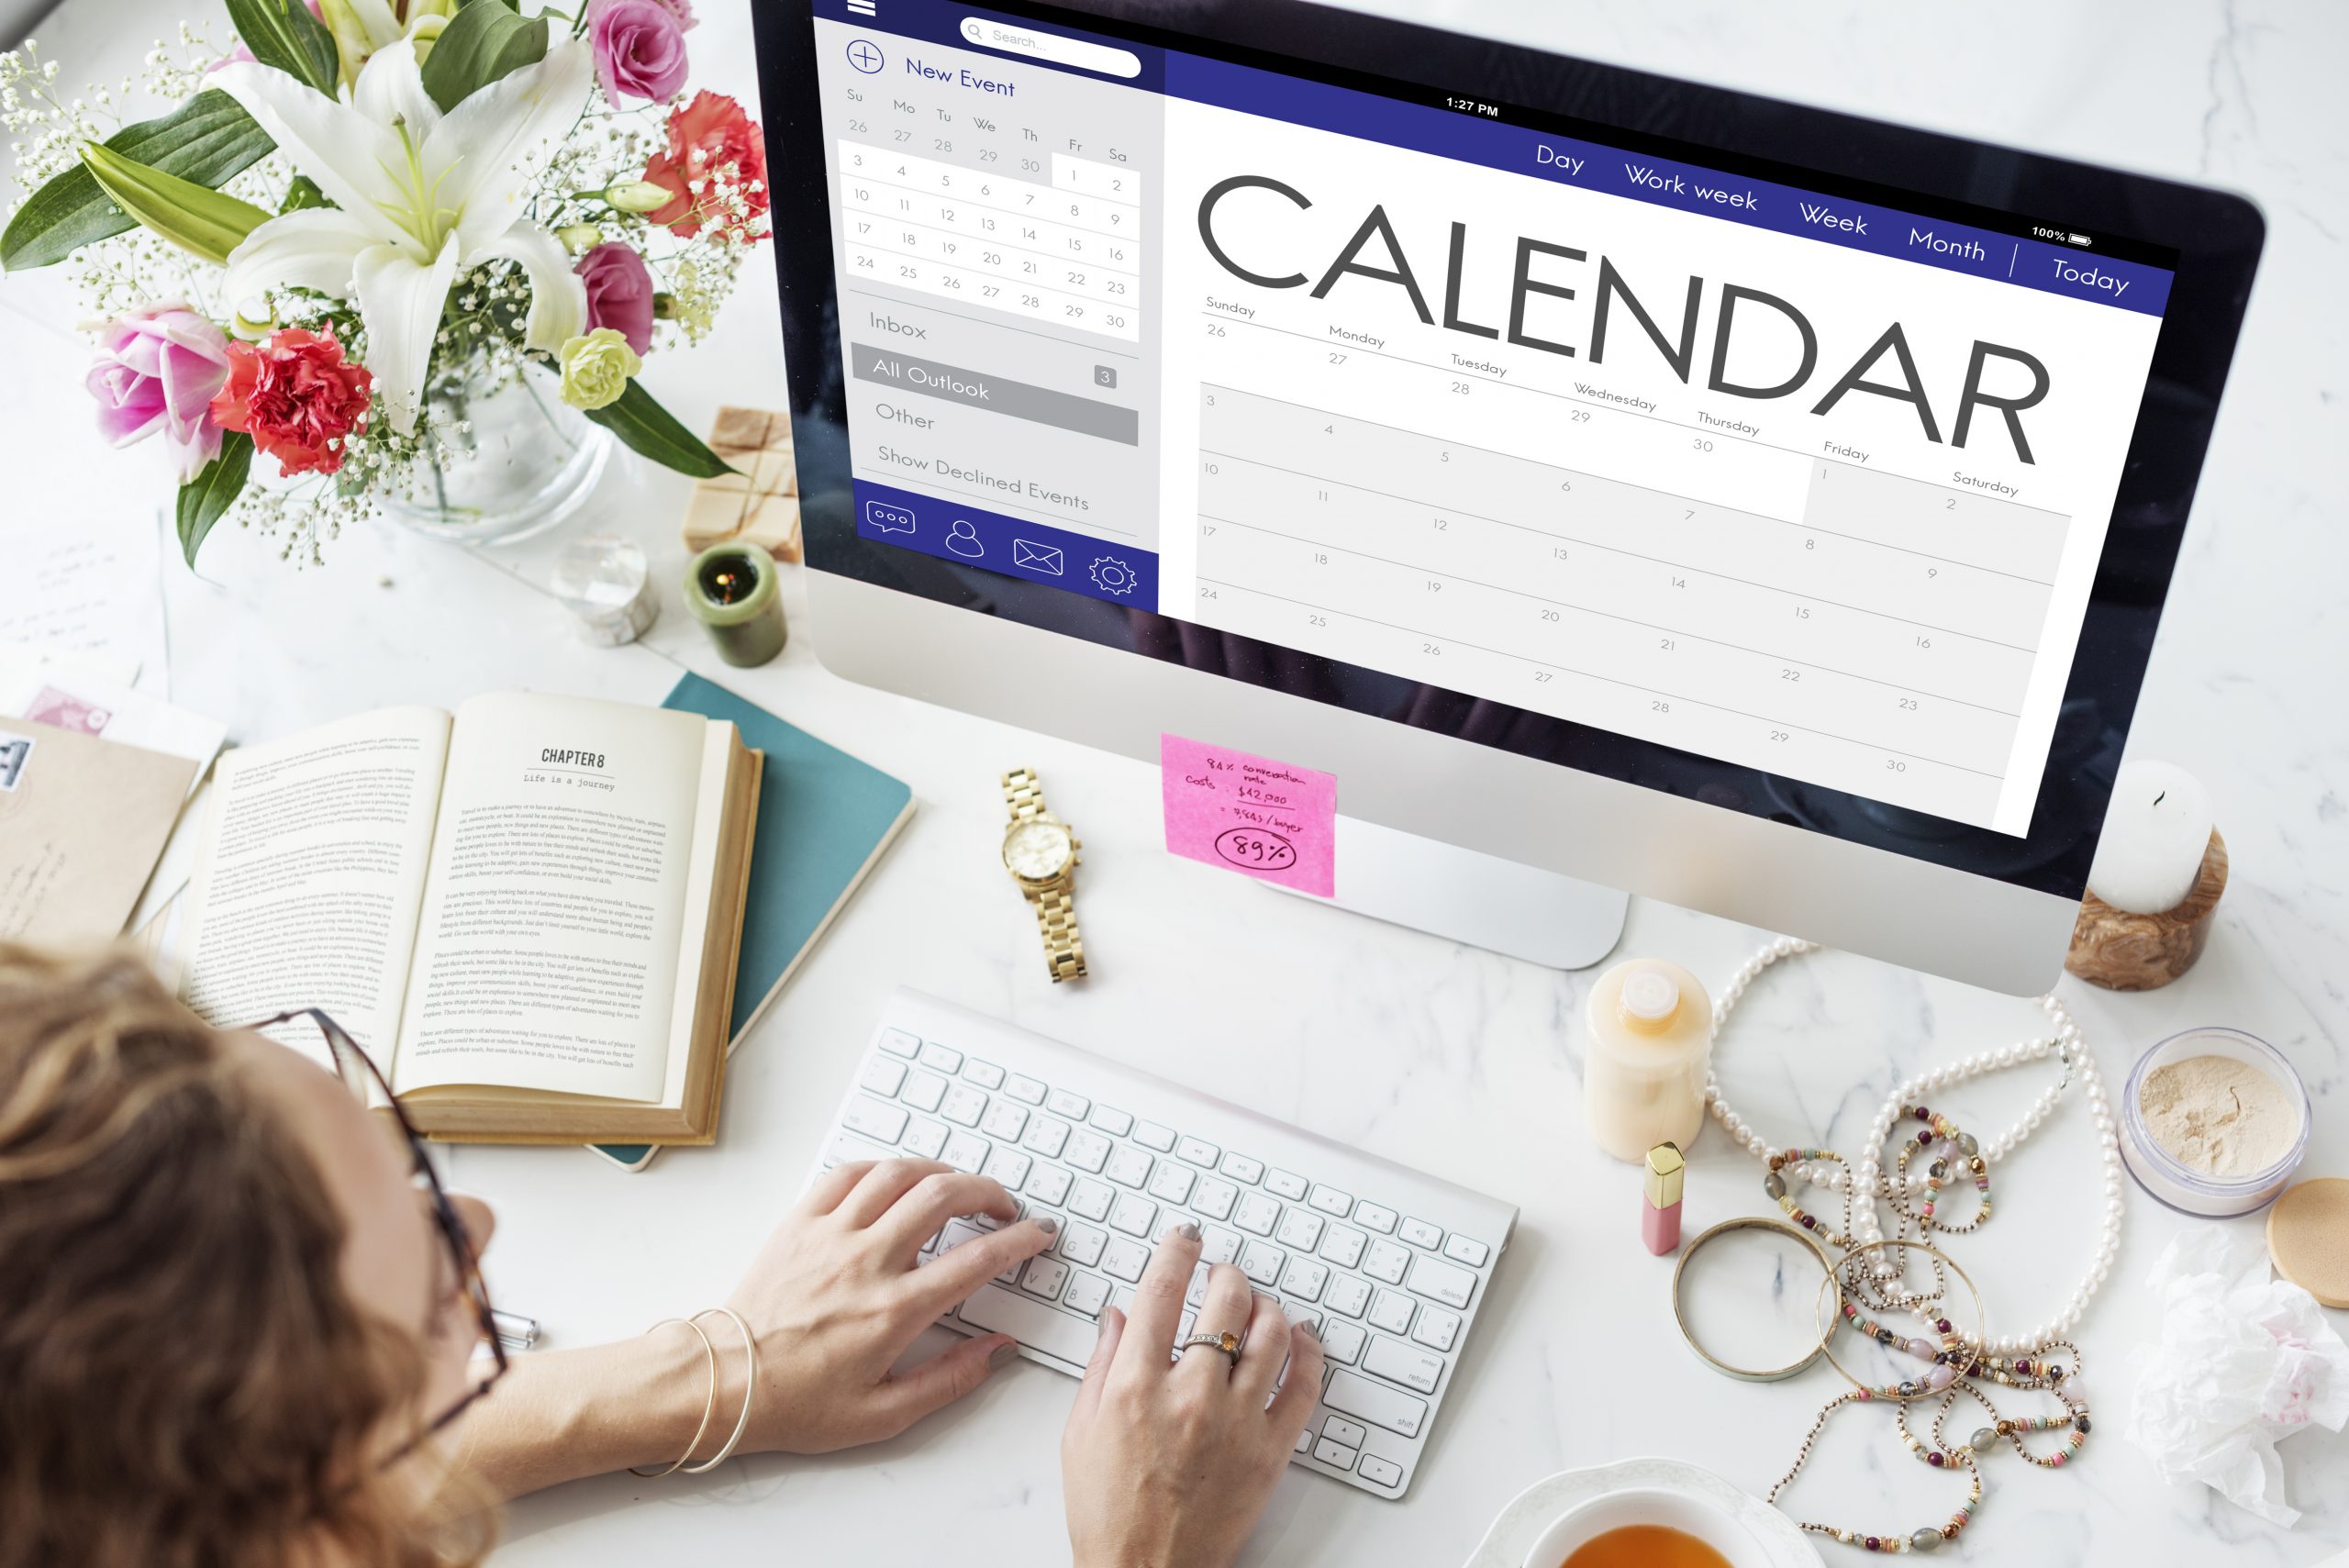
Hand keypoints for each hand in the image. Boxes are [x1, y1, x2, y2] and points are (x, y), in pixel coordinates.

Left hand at [723, 1158, 1056, 1452]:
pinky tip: (896, 1179)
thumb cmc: (796, 1404)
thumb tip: (998, 1351)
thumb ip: (951, 1380)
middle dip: (988, 1191)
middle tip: (1002, 1205)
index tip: (1036, 1234)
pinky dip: (883, 1167)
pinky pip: (849, 1173)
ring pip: (899, 1173)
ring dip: (940, 1171)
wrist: (726, 1384)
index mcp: (894, 1311)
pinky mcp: (800, 1222)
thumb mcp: (884, 1414)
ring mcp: (831, 1235)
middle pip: (944, 1197)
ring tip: (956, 1185)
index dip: (1019, 1240)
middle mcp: (866, 1263)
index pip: (977, 1260)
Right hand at [1062, 1223, 1324, 1567]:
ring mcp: (1237, 1422)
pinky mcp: (1270, 1451)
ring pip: (1271, 1334)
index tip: (1186, 1239)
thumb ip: (1102, 1366)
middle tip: (1223, 1274)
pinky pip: (1305, 1386)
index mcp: (1135, 1387)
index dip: (1177, 1251)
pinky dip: (1308, 1352)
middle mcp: (1190, 1396)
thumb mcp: (1081, 1433)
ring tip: (1257, 1306)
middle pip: (1225, 1301)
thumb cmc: (1109, 1514)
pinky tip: (1301, 1340)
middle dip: (1226, 1274)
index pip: (1162, 1291)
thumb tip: (1119, 1318)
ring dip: (1266, 1307)